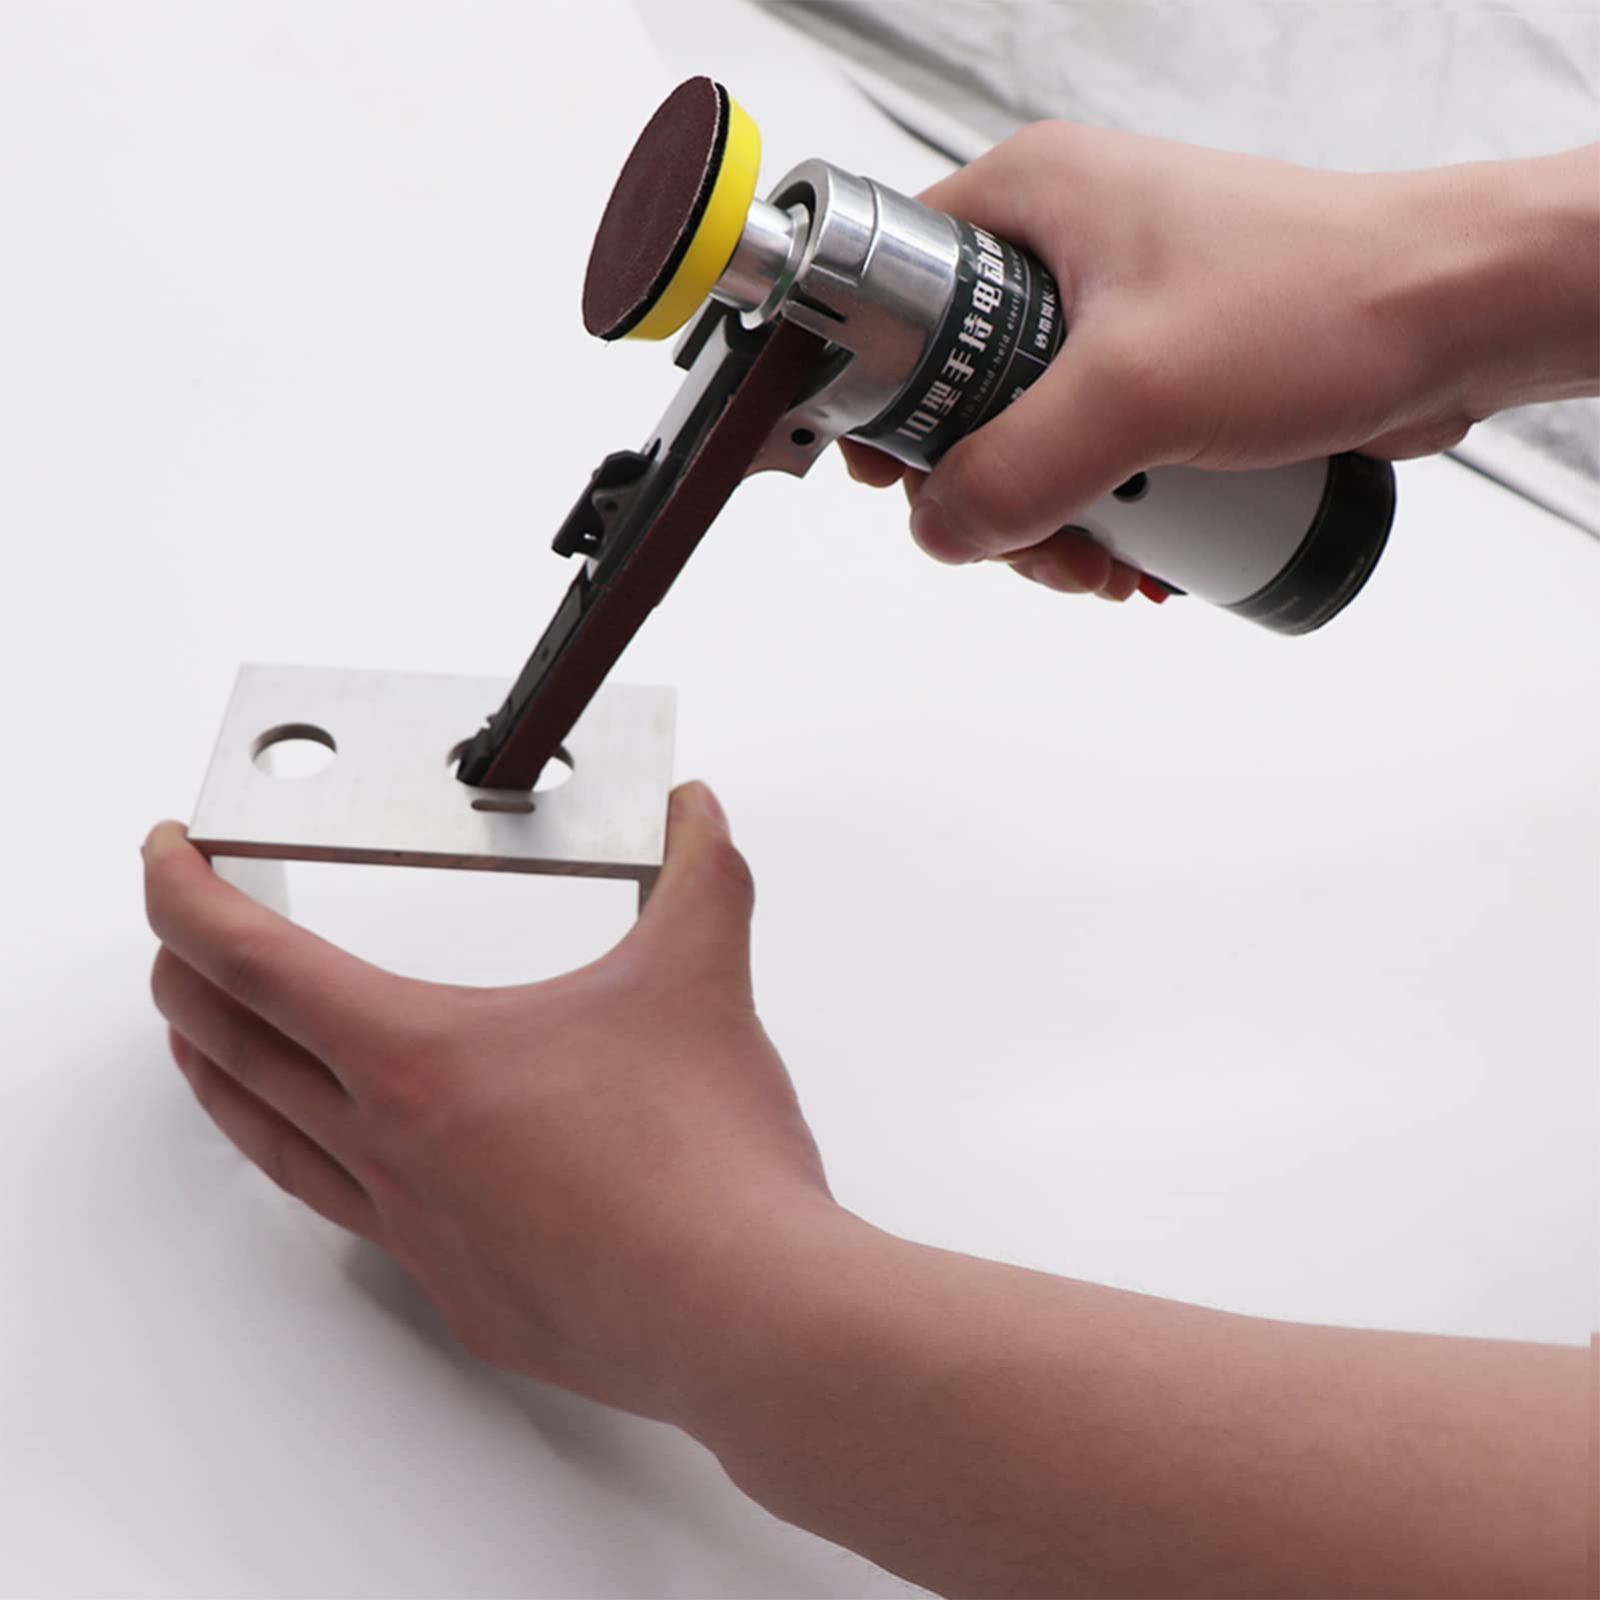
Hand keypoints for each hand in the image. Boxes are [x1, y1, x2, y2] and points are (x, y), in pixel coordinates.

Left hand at [144, 783, 834, 1423]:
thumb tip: (699, 811)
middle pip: (233, 1053)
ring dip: (222, 1082)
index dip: (186, 896)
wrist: (738, 1308)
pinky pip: (361, 1220)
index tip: (166, 858)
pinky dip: (329, 1168)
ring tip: (205, 1052)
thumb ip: (699, 872)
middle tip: (178, 940)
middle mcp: (392, 1148)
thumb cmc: (700, 1159)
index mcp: (421, 1058)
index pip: (253, 961)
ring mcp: (419, 1233)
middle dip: (186, 980)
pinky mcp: (462, 1294)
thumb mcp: (701, 978)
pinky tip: (361, 1168)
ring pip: (274, 1147)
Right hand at [842, 132, 1598, 598]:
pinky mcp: (1157, 364)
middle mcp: (1058, 248)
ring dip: (1046, 520)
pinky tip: (1135, 557)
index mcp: (1028, 203)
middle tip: (1032, 547)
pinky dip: (1097, 512)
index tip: (898, 473)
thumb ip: (1012, 470)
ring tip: (1103, 567)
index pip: (891, 292)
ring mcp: (1109, 310)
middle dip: (985, 492)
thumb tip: (937, 529)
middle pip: (952, 392)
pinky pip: (1087, 451)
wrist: (1456, 317)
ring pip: (1021, 436)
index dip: (875, 393)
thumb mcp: (1133, 392)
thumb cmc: (1320, 302)